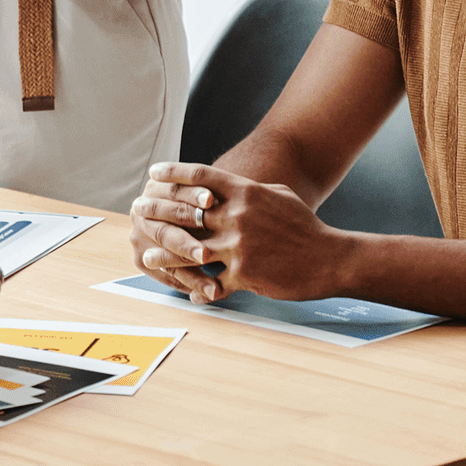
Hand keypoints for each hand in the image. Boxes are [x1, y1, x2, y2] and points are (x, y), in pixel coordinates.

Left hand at [131, 161, 350, 303]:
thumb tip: (227, 184)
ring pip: (191, 251)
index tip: (153, 173)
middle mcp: (238, 216)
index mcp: (246, 192)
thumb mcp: (278, 195)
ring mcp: (239, 246)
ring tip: (147, 257)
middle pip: (187, 213)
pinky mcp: (245, 274)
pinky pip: (213, 284)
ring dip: (166, 255)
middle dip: (158, 212)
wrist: (328, 258)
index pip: (201, 176)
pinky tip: (186, 293)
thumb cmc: (304, 225)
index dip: (173, 173)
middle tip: (137, 212)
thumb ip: (249, 189)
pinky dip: (198, 289)